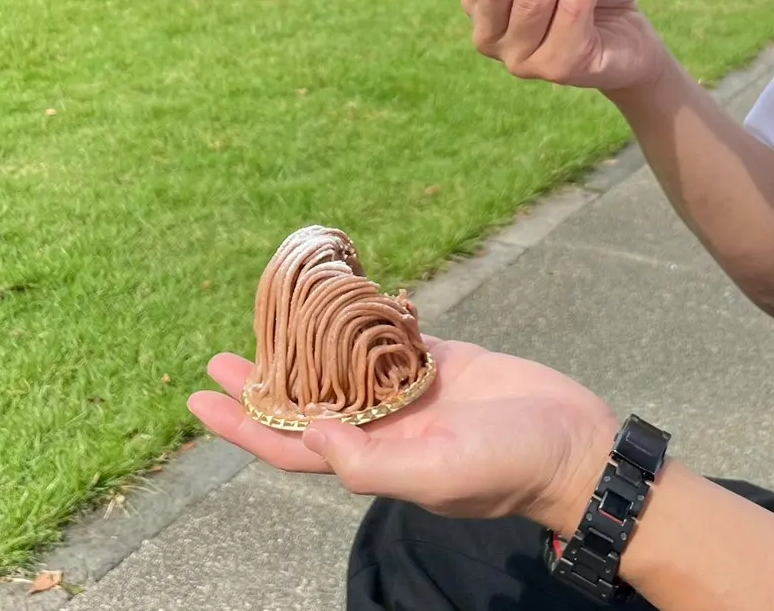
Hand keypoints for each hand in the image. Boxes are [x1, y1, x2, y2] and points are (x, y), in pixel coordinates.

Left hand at [188, 337, 618, 535]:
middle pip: (306, 404)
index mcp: (375, 459)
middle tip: (219, 358)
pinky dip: (361, 319)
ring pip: (340, 367)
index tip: (201, 397)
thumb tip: (312, 435)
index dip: (242, 423)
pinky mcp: (439, 362)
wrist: (573, 443)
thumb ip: (372, 464)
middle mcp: (383, 427)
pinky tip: (335, 299)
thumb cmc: (509, 467)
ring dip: (302, 350)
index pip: (290, 444)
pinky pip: (387, 338)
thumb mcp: (439, 474)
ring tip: (267, 326)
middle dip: (262, 385)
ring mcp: (410, 393)